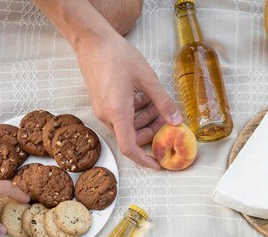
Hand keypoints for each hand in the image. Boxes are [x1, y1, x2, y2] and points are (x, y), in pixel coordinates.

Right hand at [75, 32, 182, 169]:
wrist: (91, 39)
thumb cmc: (117, 55)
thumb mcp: (147, 78)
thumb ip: (163, 102)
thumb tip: (176, 121)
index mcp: (117, 113)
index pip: (129, 148)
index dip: (144, 160)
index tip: (158, 165)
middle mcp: (107, 115)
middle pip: (133, 136)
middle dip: (152, 130)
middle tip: (167, 117)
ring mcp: (103, 109)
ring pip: (129, 125)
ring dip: (145, 118)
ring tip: (156, 101)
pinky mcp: (102, 102)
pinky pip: (122, 115)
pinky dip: (136, 110)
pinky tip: (143, 95)